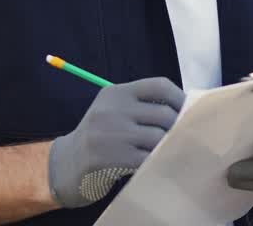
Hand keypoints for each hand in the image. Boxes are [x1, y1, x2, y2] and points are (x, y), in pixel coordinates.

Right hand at [47, 77, 184, 207]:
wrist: (64, 166)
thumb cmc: (99, 139)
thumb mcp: (113, 113)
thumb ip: (141, 108)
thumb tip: (187, 110)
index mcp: (116, 93)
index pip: (159, 85)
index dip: (180, 99)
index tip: (188, 113)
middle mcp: (112, 109)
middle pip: (164, 114)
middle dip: (177, 129)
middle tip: (181, 140)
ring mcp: (109, 134)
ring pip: (158, 138)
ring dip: (167, 148)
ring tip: (167, 154)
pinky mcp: (108, 158)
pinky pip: (147, 159)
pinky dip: (156, 164)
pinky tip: (154, 167)